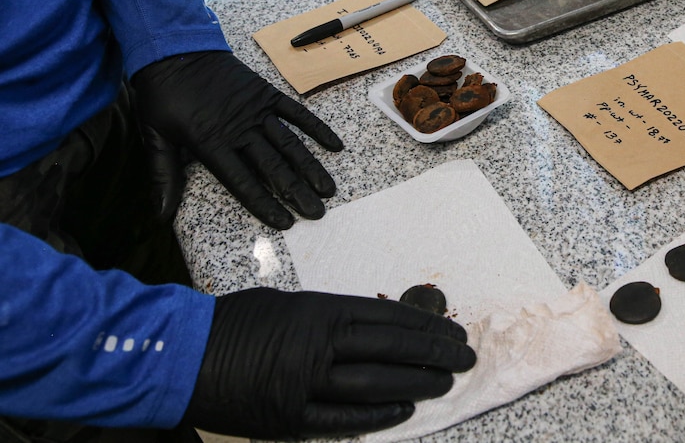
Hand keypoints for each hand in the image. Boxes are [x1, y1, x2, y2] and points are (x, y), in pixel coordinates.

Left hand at [131, 51, 343, 228]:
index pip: (243, 182)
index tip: (285, 222)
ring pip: (289, 144)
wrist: (173, 50)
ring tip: (328, 189)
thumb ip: (164, 175)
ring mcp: (257, 110)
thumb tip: (160, 215)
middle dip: (296, 192)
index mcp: (212, 143)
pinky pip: (296, 113)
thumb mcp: (154, 136)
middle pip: (273, 166)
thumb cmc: (162, 96)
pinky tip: (334, 145)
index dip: (265, 203)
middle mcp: (240, 129)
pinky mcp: (266, 94)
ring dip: (310, 167)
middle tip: (317, 213)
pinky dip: (316, 129)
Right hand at [184, 288, 476, 440]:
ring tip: (444, 383)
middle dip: (434, 354)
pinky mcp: (289, 419)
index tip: (452, 330)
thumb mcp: (287, 305)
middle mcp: (317, 346)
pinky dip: (377, 414)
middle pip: (390, 350)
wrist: (179, 356)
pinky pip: (343, 419)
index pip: (387, 318)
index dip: (424, 326)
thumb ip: (329, 317)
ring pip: (375, 385)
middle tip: (465, 357)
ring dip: (415, 383)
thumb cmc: (233, 322)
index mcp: (318, 311)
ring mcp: (304, 386)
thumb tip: (373, 327)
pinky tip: (404, 409)